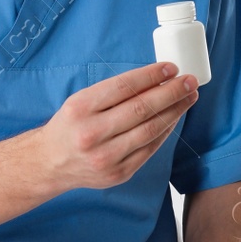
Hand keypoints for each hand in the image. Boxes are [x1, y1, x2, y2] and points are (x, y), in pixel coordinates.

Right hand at [34, 63, 198, 190]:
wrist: (50, 163)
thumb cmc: (70, 126)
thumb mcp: (81, 101)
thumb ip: (115, 92)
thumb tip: (157, 78)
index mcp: (80, 109)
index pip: (123, 87)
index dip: (151, 76)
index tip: (171, 68)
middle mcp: (91, 134)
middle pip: (142, 109)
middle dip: (171, 92)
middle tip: (190, 81)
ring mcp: (106, 157)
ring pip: (150, 130)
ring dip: (175, 111)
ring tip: (189, 97)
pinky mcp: (118, 173)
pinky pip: (150, 148)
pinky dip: (165, 131)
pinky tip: (174, 117)